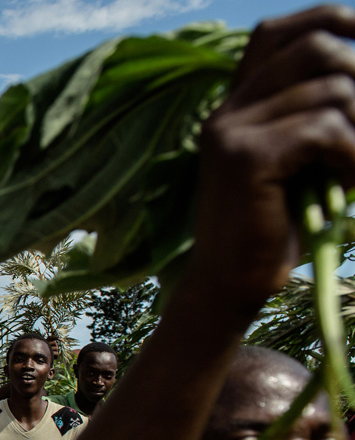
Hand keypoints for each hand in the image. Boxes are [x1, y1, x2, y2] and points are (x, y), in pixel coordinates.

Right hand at [189, 6, 354, 307]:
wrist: (231, 283)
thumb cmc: (277, 226)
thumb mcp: (304, 160)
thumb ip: (325, 116)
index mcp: (237, 103)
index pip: (279, 30)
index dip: (333, 22)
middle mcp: (228, 108)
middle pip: (316, 49)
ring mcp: (230, 130)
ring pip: (333, 91)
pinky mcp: (244, 158)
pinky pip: (326, 129)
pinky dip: (354, 156)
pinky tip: (348, 186)